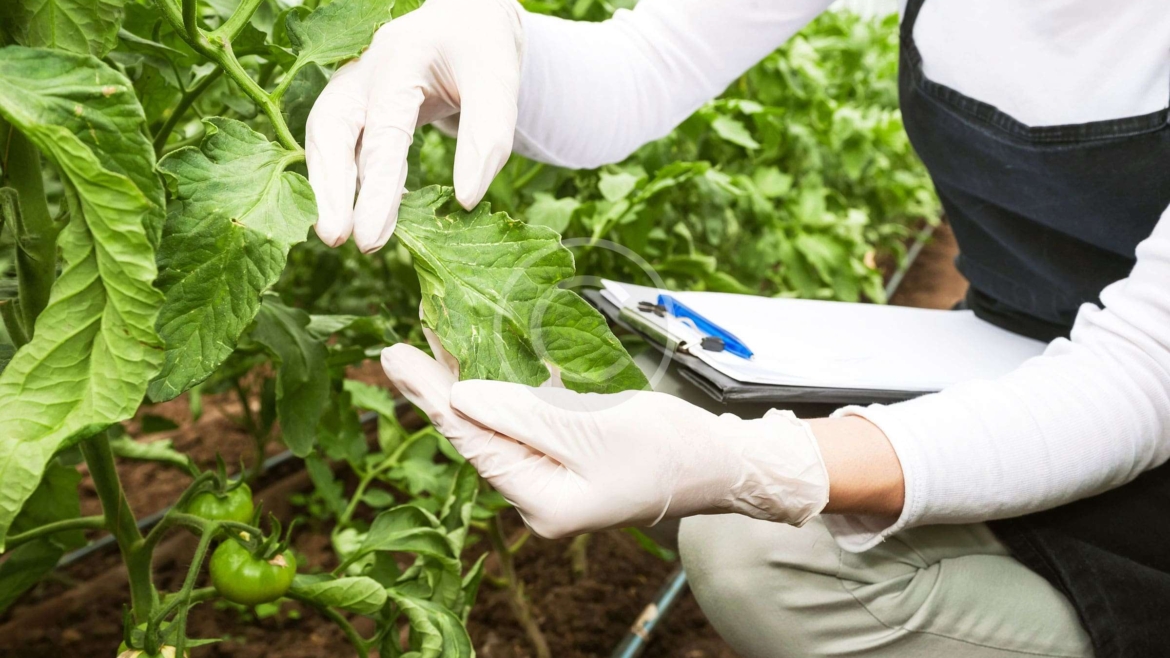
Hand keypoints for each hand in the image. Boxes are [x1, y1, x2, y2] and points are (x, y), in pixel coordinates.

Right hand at [306, 0, 523, 252]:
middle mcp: (365, 72)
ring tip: (338, 236)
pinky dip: (348, 179)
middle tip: (337, 239)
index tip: (370, 237)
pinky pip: (344, 145)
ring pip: (327, 138)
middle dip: (330, 189)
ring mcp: (355, 87)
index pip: (383, 132)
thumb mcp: (499, 81)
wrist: (468, 17)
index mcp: (399, 60)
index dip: (376, 189)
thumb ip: (488, 137)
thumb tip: (465, 201)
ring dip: (329, 188)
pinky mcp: (358, 105)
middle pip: (331, 131)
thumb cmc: (484, 47)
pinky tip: (365, 214)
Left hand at [381, 343, 829, 538]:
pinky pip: (526, 417)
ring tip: (433, 341)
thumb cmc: (665, 449)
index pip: (472, 442)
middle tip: (400, 345)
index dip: (430, 397)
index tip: (394, 357)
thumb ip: (523, 414)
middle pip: (477, 433)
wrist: (718, 461)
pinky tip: (485, 355)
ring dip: (468, 380)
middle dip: (440, 387)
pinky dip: (506, 385)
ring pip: (499, 421)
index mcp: (540, 499)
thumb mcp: (591, 429)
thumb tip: (460, 395)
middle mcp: (538, 492)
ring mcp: (553, 473)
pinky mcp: (568, 451)